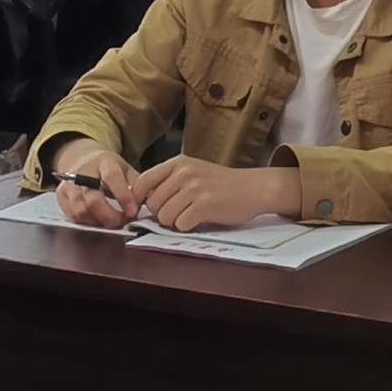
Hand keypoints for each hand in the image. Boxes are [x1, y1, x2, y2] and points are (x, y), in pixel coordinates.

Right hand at [44, 146, 140, 223]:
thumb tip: (145, 204)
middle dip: (109, 216)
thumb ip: (137, 186)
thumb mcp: (127, 170)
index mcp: (104, 161)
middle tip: (122, 221)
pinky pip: (71, 214)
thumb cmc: (110, 169)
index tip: (132, 211)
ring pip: (81, 209)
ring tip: (111, 220)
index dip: (123, 196)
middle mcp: (84, 171)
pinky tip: (96, 219)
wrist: (84, 160)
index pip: (112, 178)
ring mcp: (69, 183)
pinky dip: (85, 221)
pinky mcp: (61, 193)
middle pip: (93, 199)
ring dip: (98, 221)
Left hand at [134, 158, 297, 232]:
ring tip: (190, 215)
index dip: (139, 199)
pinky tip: (200, 220)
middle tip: (179, 212)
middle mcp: (183, 173)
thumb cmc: (221, 183)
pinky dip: (188, 227)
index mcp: (177, 163)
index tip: (147, 209)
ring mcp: (194, 188)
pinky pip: (181, 225)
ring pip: (165, 217)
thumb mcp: (192, 172)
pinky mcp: (205, 205)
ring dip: (175, 222)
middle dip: (162, 214)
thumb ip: (168, 181)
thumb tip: (141, 200)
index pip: (142, 182)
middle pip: (153, 204)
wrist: (253, 188)